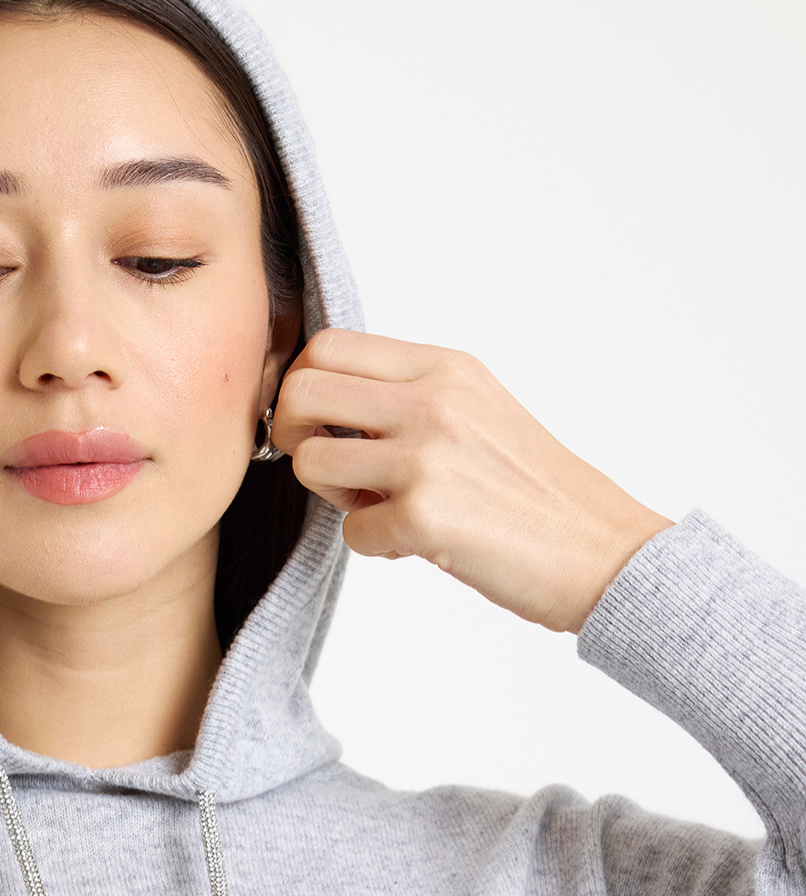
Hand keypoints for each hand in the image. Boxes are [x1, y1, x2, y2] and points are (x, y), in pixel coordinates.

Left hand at [271, 329, 673, 633]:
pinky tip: (422, 543)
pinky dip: (377, 546)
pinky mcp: (424, 516)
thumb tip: (323, 401)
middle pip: (301, 390)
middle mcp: (433, 401)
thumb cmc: (535, 492)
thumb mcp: (476, 411)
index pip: (328, 345)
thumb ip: (407, 397)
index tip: (319, 424)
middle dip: (293, 436)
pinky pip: (349, 532)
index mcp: (445, 368)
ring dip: (332, 496)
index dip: (304, 388)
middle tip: (328, 467)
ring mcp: (427, 457)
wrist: (602, 549)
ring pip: (309, 461)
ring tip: (382, 508)